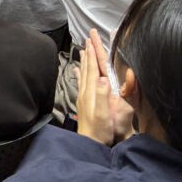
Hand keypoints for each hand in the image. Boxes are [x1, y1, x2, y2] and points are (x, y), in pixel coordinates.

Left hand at [75, 29, 133, 146]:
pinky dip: (80, 74)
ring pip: (84, 73)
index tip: (92, 40)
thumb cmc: (100, 130)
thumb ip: (104, 97)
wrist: (90, 143)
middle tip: (88, 38)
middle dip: (89, 52)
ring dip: (85, 61)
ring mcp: (84, 96)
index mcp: (93, 91)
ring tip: (83, 50)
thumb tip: (104, 79)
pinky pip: (82, 83)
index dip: (94, 53)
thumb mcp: (104, 115)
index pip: (94, 68)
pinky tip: (77, 71)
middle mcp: (87, 91)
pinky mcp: (84, 102)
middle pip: (88, 67)